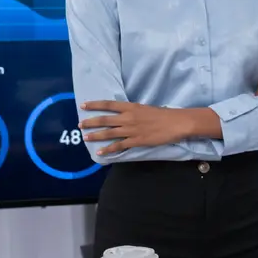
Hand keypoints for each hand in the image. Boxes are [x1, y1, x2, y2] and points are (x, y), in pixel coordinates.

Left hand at [79, 101, 196, 155]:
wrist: (176, 123)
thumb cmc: (163, 114)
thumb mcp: (145, 108)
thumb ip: (133, 111)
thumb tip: (123, 114)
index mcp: (131, 107)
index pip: (108, 104)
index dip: (94, 105)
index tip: (83, 106)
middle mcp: (128, 118)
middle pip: (105, 119)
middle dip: (91, 122)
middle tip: (80, 125)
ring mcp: (131, 130)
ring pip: (109, 133)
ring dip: (96, 135)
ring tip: (85, 137)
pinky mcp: (136, 141)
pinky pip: (119, 146)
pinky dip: (108, 149)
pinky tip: (100, 152)